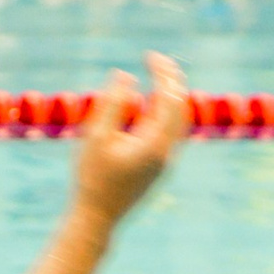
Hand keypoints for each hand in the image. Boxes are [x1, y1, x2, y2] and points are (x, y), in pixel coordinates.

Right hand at [70, 52, 189, 229]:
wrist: (97, 218)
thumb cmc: (92, 177)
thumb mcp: (95, 135)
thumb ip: (112, 103)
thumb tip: (126, 75)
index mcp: (156, 144)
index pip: (171, 98)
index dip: (163, 73)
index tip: (149, 56)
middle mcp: (168, 152)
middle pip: (181, 107)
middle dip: (171, 80)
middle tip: (156, 59)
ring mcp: (166, 161)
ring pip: (179, 120)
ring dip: (170, 95)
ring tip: (157, 74)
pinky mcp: (159, 167)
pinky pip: (170, 132)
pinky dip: (165, 111)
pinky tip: (151, 101)